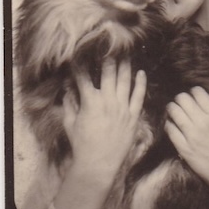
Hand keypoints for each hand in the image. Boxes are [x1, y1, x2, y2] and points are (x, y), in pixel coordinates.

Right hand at [53, 60, 145, 208]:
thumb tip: (68, 89)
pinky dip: (140, 83)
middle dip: (108, 56)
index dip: (82, 63)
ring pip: (125, 80)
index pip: (85, 76)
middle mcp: (107, 101)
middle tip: (109, 45)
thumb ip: (69, 103)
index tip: (81, 53)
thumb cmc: (81, 144)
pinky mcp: (132, 116)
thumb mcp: (70, 123)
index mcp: (90, 101)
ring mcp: (122, 108)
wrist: (98, 163)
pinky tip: (141, 73)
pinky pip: (139, 95)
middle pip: (108, 72)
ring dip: (125, 64)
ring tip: (125, 53)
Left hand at [165, 87, 208, 208]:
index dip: (193, 91)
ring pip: (174, 111)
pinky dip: (168, 124)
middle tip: (181, 102)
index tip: (193, 96)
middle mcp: (203, 123)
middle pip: (183, 99)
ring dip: (172, 108)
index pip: (198, 92)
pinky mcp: (183, 148)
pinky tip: (172, 124)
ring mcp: (192, 136)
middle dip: (180, 98)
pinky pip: (170, 129)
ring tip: (173, 110)